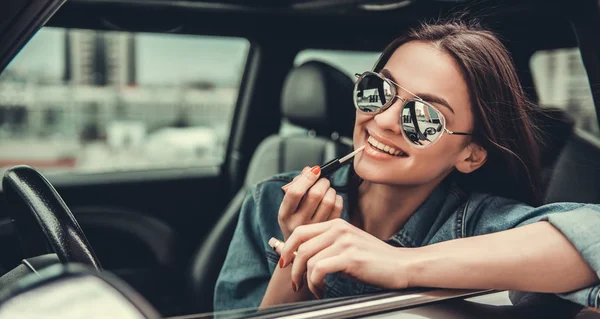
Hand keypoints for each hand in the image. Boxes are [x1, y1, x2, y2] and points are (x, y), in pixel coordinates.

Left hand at [275, 219, 413, 298]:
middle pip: (300, 246)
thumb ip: (328, 245)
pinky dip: (316, 284)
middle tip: (296, 284)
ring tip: (315, 290)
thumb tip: (302, 257)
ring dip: (306, 280)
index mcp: (336, 223)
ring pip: (308, 260)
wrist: (402, 265)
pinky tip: (322, 291)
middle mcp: (338, 229)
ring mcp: (344, 242)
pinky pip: (319, 270)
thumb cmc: (375, 260)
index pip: (300, 231)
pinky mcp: (350, 257)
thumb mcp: (349, 245)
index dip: (287, 247)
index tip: (285, 263)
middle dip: (293, 269)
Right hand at [278, 166, 342, 240]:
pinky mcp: (327, 231)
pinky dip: (337, 198)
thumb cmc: (294, 220)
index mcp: (285, 215)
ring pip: (328, 200)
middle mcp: (298, 224)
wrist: (299, 249)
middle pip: (315, 194)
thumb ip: (296, 185)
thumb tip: (310, 170)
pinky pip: (337, 208)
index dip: (307, 178)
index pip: (295, 192)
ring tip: (327, 189)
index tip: (315, 170)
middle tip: (323, 180)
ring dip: (330, 189)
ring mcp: (314, 230)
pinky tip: (332, 198)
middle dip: (322, 181)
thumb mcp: (289, 206)